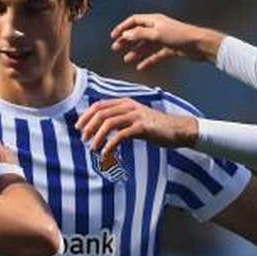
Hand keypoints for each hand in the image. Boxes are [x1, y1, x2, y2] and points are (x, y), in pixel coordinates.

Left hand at [75, 98, 197, 166]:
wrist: (177, 130)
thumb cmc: (155, 127)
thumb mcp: (134, 120)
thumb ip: (119, 121)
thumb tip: (99, 129)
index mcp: (125, 102)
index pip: (99, 105)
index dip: (86, 116)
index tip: (78, 127)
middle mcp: (129, 106)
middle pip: (101, 113)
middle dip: (88, 126)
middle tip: (82, 139)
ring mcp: (136, 115)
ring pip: (109, 123)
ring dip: (97, 136)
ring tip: (92, 148)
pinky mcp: (142, 127)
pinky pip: (121, 135)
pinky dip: (110, 144)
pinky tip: (105, 153)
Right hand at [109, 13, 222, 70]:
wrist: (199, 45)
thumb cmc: (179, 36)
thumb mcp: (157, 33)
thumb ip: (140, 34)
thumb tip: (125, 34)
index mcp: (154, 20)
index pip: (134, 21)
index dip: (123, 27)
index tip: (113, 36)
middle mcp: (158, 28)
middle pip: (138, 33)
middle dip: (127, 41)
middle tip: (116, 48)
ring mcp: (164, 39)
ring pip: (146, 46)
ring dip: (136, 52)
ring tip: (126, 60)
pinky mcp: (170, 49)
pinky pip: (155, 55)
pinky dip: (148, 60)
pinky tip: (141, 67)